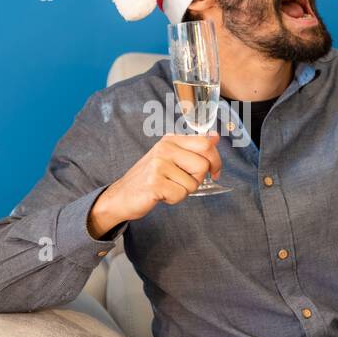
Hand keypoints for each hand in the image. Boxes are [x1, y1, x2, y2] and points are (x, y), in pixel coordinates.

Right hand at [89, 131, 221, 233]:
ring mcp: (158, 165)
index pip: (205, 144)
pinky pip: (180, 194)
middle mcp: (164, 148)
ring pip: (193, 183)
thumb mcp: (171, 157)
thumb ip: (193, 148)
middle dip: (198, 179)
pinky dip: (174, 199)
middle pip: (203, 165)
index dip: (216, 161)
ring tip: (168, 187)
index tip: (214, 172)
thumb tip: (215, 137)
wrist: (122, 195)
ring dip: (184, 191)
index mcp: (170, 139)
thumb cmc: (150, 178)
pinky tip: (161, 195)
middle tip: (183, 183)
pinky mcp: (154, 183)